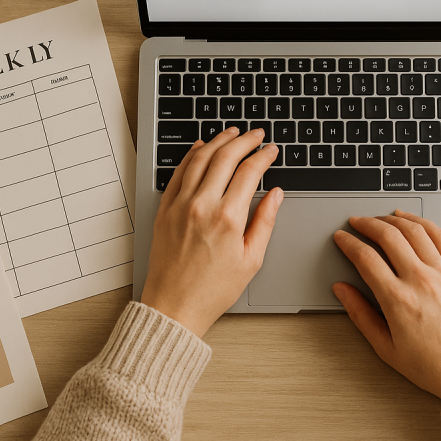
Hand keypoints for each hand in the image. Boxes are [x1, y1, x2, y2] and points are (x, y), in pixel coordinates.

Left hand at [141, 127, 282, 336]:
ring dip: (218, 141)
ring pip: (200, 159)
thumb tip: (275, 195)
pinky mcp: (165, 209)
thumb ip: (265, 222)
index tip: (271, 151)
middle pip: (225, 157)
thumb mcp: (251, 260)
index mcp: (227, 218)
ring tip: (231, 133)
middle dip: (244, 140)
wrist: (174, 307)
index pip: (249, 172)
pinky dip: (191, 155)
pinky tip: (201, 147)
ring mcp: (180, 205)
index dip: (263, 157)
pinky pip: (178, 172)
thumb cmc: (212, 290)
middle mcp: (202, 206)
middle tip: (256, 135)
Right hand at [332, 210, 440, 402]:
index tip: (341, 238)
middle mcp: (420, 281)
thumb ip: (360, 314)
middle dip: (367, 224)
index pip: (365, 258)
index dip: (348, 243)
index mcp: (398, 300)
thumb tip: (341, 291)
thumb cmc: (432, 366)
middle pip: (388, 236)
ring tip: (381, 218)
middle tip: (356, 222)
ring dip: (393, 219)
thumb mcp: (385, 347)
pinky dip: (424, 222)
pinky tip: (412, 221)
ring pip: (414, 230)